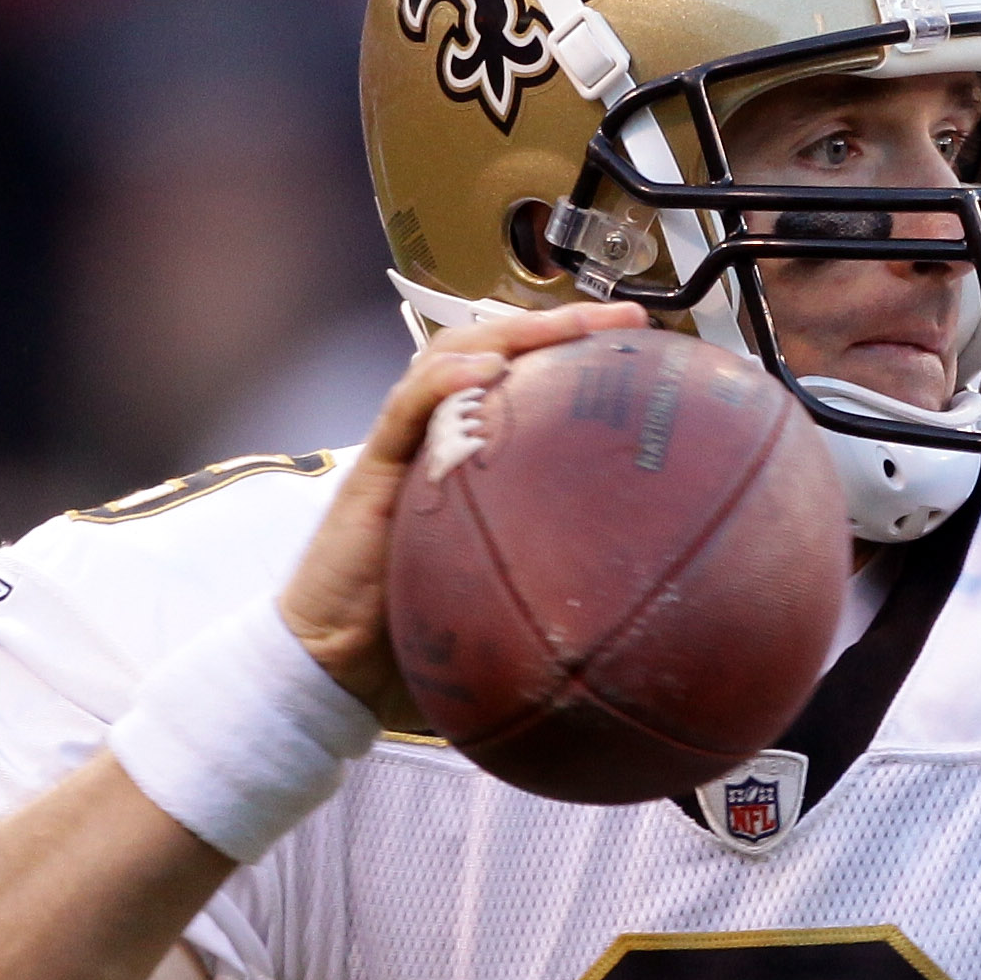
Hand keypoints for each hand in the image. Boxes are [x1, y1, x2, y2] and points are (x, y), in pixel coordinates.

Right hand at [278, 303, 640, 726]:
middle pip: (493, 351)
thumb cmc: (418, 626)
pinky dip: (444, 380)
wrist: (334, 661)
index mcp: (471, 454)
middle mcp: (437, 437)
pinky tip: (487, 369)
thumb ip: (559, 570)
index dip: (576, 353)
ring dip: (509, 334)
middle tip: (625, 318)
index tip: (643, 343)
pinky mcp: (373, 469)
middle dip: (558, 325)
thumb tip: (646, 596)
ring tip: (564, 325)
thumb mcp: (507, 589)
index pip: (522, 379)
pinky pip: (405, 410)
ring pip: (449, 360)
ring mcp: (403, 447)